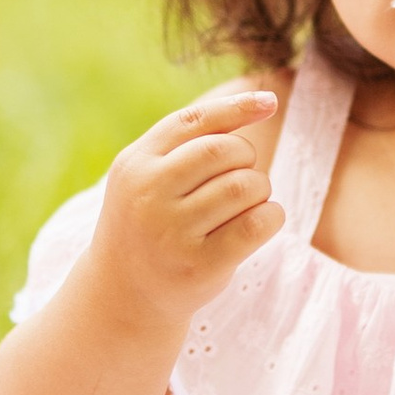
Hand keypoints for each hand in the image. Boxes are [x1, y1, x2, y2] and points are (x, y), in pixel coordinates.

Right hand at [89, 84, 283, 326]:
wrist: (123, 293)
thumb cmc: (149, 221)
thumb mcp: (149, 175)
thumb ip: (193, 138)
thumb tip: (266, 101)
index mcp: (135, 164)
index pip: (194, 121)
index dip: (237, 106)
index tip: (271, 102)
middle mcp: (148, 194)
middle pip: (225, 151)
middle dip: (246, 159)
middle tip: (240, 179)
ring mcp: (172, 232)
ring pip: (246, 186)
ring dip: (259, 191)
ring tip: (245, 205)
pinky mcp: (199, 266)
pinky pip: (258, 224)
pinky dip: (271, 217)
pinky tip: (260, 223)